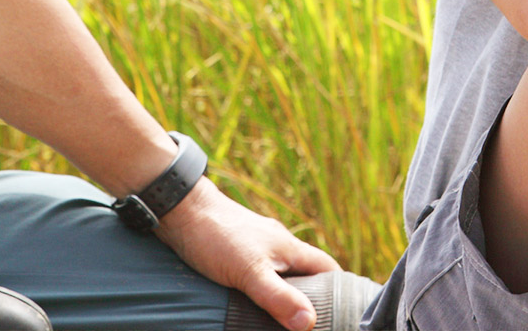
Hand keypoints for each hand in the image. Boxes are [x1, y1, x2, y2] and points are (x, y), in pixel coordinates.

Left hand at [155, 177, 338, 330]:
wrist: (180, 208)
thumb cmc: (216, 235)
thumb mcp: (249, 271)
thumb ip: (278, 296)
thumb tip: (310, 323)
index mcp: (289, 247)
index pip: (329, 269)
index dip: (342, 291)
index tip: (346, 314)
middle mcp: (277, 245)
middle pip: (307, 273)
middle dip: (314, 297)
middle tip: (313, 323)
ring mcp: (256, 246)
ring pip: (282, 273)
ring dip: (286, 295)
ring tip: (284, 321)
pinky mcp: (236, 250)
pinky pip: (260, 272)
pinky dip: (264, 289)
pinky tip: (253, 304)